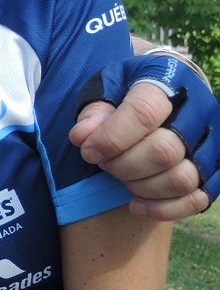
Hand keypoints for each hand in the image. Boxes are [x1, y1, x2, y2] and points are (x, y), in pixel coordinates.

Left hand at [72, 52, 217, 219]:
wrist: (169, 91)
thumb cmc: (130, 90)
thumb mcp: (107, 87)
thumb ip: (94, 110)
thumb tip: (83, 136)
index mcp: (169, 81)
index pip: (144, 113)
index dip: (111, 138)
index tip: (88, 151)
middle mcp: (201, 110)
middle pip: (164, 151)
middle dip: (123, 165)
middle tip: (105, 163)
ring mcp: (214, 141)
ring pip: (182, 178)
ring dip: (142, 187)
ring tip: (122, 178)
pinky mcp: (217, 168)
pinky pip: (198, 199)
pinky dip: (163, 208)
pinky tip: (136, 204)